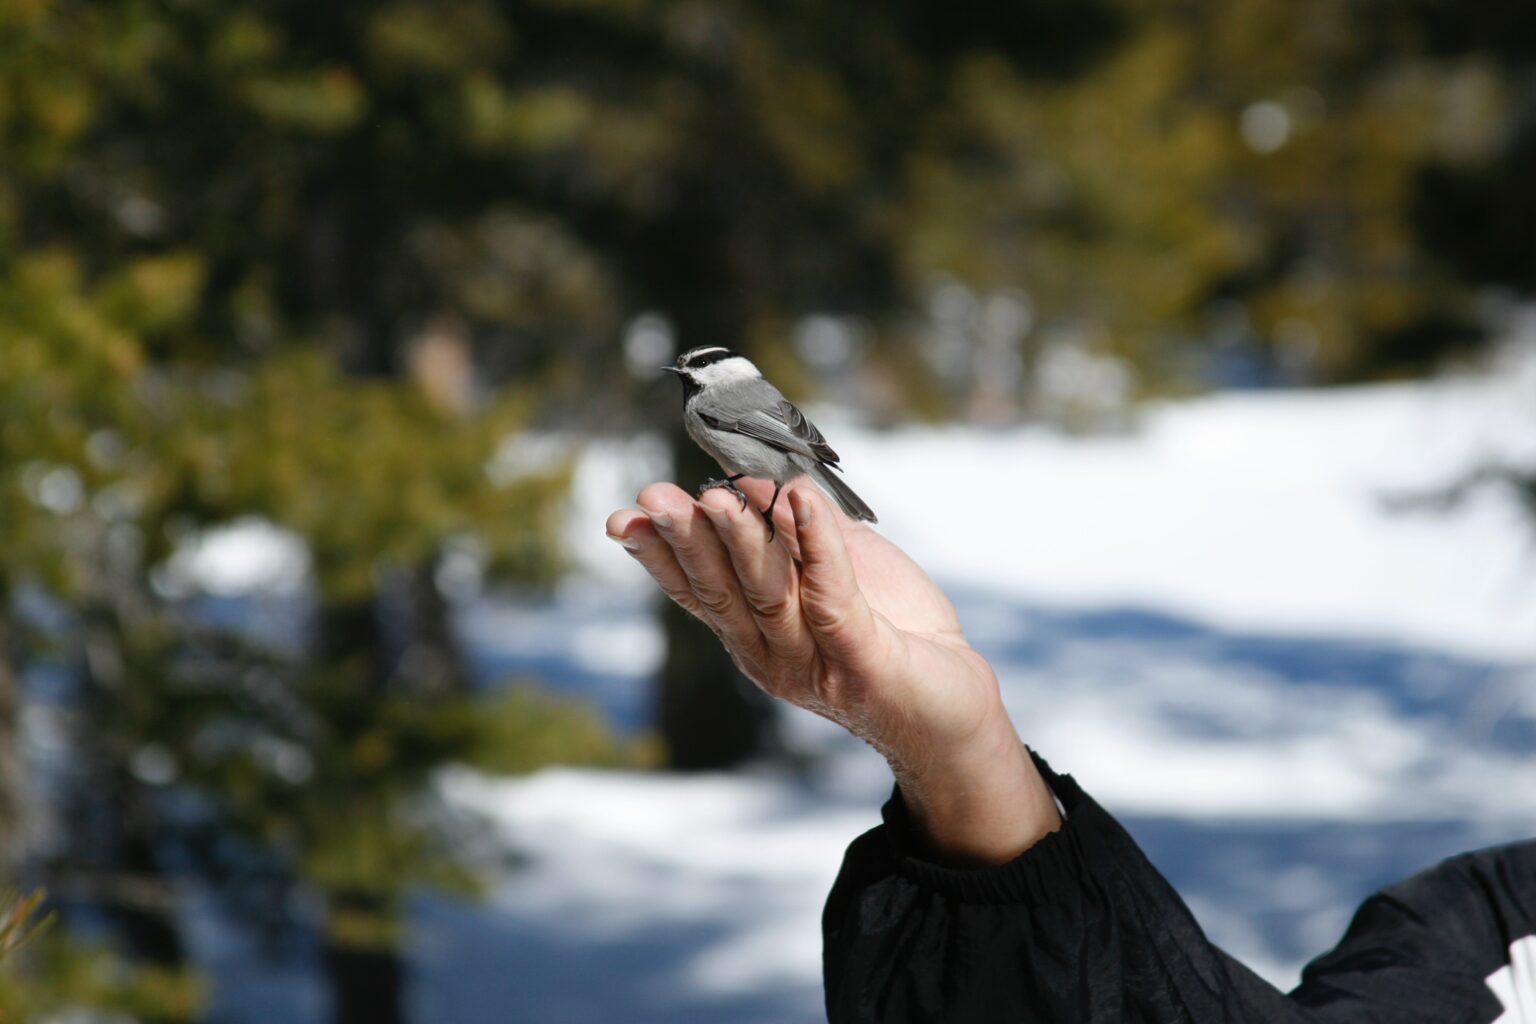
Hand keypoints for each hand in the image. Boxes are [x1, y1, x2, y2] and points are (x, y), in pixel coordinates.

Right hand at [606, 478, 1059, 864]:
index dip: (657, 556)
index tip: (621, 518)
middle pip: (719, 591)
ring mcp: (814, 662)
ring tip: (717, 496)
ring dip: (741, 541)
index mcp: (754, 632)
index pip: (695, 590)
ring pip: (767, 595)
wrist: (953, 703)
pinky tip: (802, 501)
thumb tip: (753, 479)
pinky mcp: (861, 662)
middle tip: (654, 499)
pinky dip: (817, 545)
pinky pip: (833, 599)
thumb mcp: (832, 568)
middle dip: (684, 541)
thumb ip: (793, 530)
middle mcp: (771, 653)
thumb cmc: (890, 630)